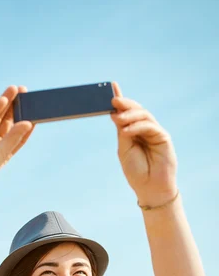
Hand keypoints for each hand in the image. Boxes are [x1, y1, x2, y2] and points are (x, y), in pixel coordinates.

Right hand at [0, 86, 34, 196]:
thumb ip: (13, 137)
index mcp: (6, 151)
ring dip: (7, 103)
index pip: (20, 135)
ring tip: (15, 89)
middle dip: (17, 107)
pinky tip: (3, 99)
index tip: (37, 111)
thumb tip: (28, 123)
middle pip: (9, 122)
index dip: (28, 123)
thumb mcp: (0, 154)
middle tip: (25, 92)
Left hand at [110, 82, 177, 206]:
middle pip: (136, 110)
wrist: (149, 188)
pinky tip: (127, 130)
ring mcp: (155, 132)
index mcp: (133, 132)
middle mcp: (144, 129)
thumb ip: (122, 132)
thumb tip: (116, 114)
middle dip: (125, 104)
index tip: (111, 87)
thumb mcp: (124, 150)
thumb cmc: (136, 171)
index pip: (126, 112)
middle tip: (113, 100)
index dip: (121, 100)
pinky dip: (138, 126)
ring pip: (144, 115)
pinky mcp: (163, 137)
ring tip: (118, 117)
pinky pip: (150, 127)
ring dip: (130, 114)